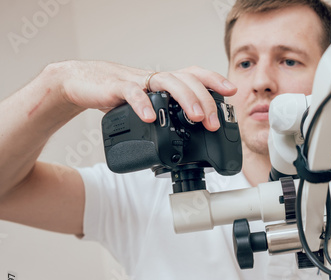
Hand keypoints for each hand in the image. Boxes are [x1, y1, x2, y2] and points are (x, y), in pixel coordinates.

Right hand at [48, 60, 236, 129]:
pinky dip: (143, 105)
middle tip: (213, 123)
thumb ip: (167, 115)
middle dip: (205, 100)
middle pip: (187, 80)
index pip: (195, 75)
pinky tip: (151, 118)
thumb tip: (193, 137)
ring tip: (196, 118)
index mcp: (165, 83)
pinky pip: (132, 93)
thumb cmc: (120, 94)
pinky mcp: (116, 88)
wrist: (82, 83)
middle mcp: (155, 79)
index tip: (232, 91)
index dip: (214, 80)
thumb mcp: (150, 105)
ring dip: (185, 99)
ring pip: (167, 82)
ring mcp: (137, 81)